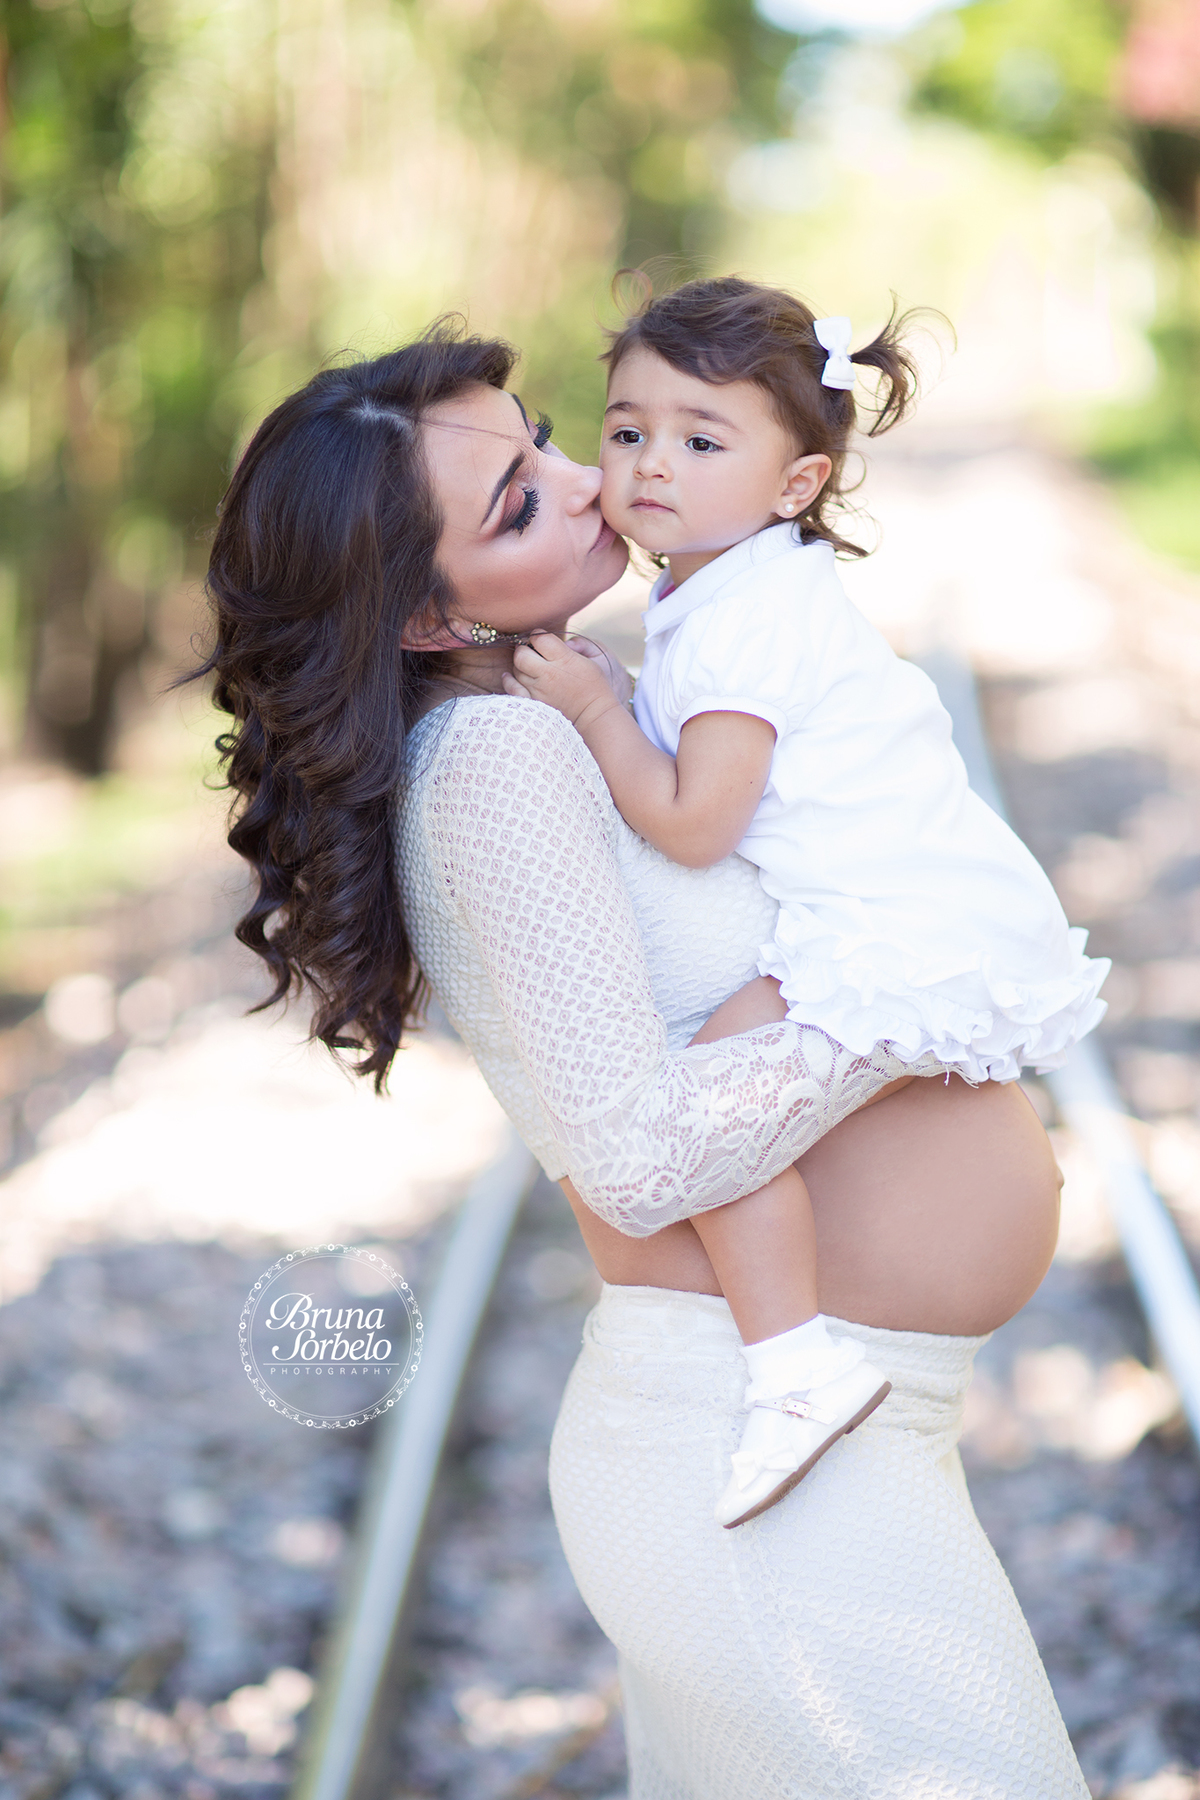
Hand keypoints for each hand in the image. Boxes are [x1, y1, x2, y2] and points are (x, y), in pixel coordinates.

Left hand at [502, 632, 625, 727]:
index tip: (543, 640)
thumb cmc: (595, 685)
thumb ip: (578, 644)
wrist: (594, 715)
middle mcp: (548, 674)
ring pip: (515, 670)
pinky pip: (512, 688)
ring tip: (530, 666)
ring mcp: (538, 690)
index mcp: (564, 659)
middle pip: (521, 654)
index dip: (539, 635)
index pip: (539, 638)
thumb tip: (560, 641)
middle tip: (532, 652)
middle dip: (524, 649)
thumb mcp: (594, 658)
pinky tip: (511, 676)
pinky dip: (509, 680)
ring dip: (520, 665)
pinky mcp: (534, 703)